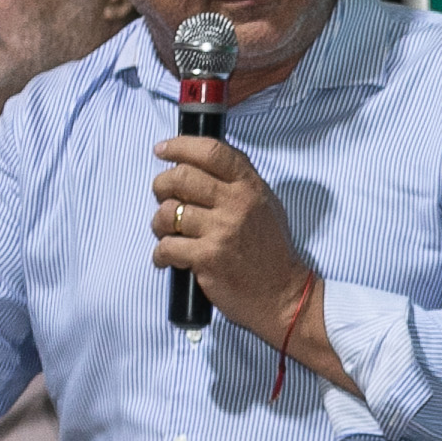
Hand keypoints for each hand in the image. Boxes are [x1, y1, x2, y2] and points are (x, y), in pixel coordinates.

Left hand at [152, 126, 304, 332]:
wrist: (282, 294)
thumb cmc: (271, 250)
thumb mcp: (266, 205)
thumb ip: (238, 182)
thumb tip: (198, 162)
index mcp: (250, 187)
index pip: (211, 152)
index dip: (180, 146)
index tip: (162, 150)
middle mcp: (237, 204)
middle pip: (181, 177)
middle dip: (162, 185)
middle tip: (163, 196)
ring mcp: (222, 231)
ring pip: (168, 212)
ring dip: (159, 223)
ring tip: (166, 232)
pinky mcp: (208, 258)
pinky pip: (167, 246)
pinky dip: (161, 254)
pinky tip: (168, 258)